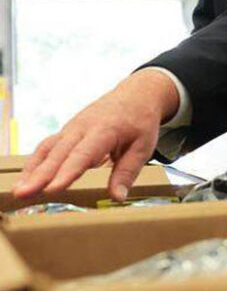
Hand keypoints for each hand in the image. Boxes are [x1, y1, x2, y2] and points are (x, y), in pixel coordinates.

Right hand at [13, 69, 177, 201]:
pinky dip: (35, 162)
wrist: (137, 94)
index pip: (83, 154)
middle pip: (59, 153)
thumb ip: (128, 172)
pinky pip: (47, 147)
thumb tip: (117, 197)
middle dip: (40, 175)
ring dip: (32, 170)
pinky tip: (25, 179)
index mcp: (105, 130)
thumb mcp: (143, 146)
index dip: (67, 172)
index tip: (53, 189)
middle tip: (23, 193)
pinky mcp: (66, 131)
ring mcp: (72, 128)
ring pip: (48, 149)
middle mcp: (83, 127)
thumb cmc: (141, 121)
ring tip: (19, 191)